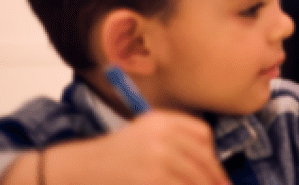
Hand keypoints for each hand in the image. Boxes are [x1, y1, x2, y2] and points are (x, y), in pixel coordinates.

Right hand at [73, 110, 229, 184]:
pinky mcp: (153, 177)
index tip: (217, 171)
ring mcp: (158, 156)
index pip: (202, 134)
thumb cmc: (116, 156)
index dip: (212, 154)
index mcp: (162, 120)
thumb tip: (211, 164)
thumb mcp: (146, 136)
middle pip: (203, 157)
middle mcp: (163, 134)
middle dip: (214, 177)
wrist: (81, 168)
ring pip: (196, 177)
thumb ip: (176, 142)